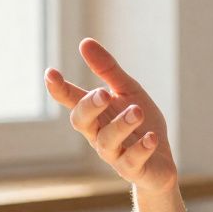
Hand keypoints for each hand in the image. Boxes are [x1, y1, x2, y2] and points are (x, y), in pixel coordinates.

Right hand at [44, 38, 177, 192]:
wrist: (161, 160)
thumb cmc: (140, 123)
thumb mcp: (127, 90)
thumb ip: (107, 70)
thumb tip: (84, 42)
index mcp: (95, 114)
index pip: (72, 100)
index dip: (60, 89)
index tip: (51, 73)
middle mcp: (98, 135)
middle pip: (82, 122)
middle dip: (90, 107)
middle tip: (103, 93)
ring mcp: (114, 154)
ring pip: (108, 142)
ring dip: (121, 125)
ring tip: (137, 111)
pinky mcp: (133, 169)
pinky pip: (132, 161)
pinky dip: (141, 148)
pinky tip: (150, 137)